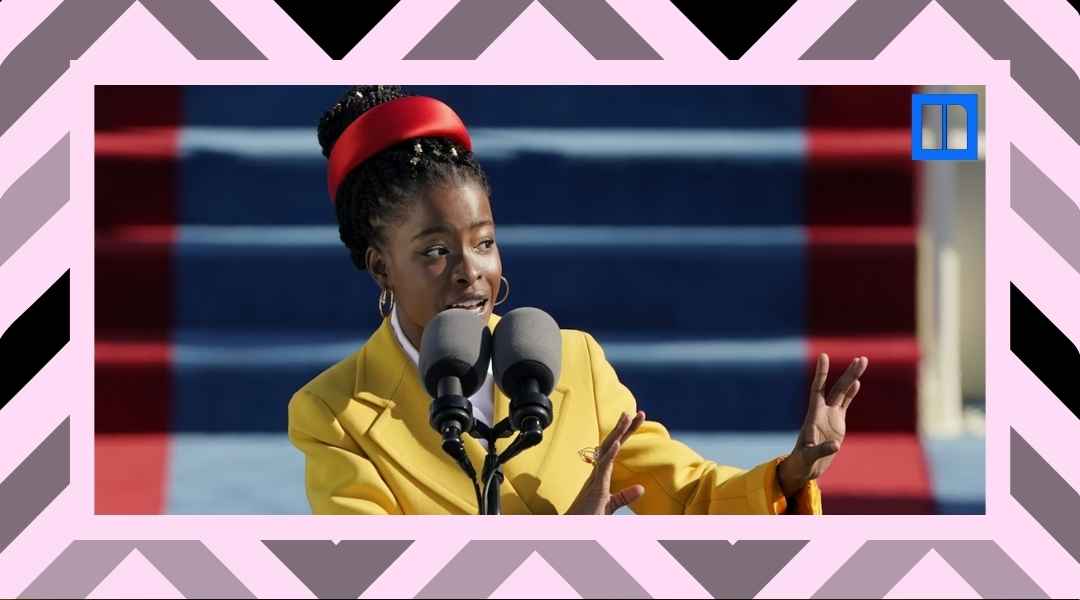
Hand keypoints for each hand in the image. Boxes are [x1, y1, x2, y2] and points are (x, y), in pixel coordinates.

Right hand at [565, 411, 645, 514]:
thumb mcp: (610, 505)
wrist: (572, 531)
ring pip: (607, 451)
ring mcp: (595, 479)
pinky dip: (609, 454)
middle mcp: (596, 472)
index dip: (625, 435)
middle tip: (637, 412)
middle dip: (624, 428)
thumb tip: (642, 488)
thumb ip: (624, 496)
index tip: (635, 420)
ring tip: (627, 418)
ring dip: (618, 434)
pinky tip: (617, 442)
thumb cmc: (588, 518)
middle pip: (611, 444)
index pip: (615, 449)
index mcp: (600, 474)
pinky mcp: (596, 488)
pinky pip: (602, 468)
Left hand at [778, 354, 868, 496]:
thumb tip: (835, 446)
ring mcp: (830, 416)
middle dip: (849, 374)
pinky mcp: (837, 423)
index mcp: (814, 416)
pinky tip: (857, 383)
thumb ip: (821, 451)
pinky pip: (845, 404)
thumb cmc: (802, 462)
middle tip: (861, 359)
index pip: (818, 389)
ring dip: (852, 378)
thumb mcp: (809, 457)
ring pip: (843, 393)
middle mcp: (822, 411)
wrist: (805, 467)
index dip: (821, 373)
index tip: (823, 356)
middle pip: (837, 388)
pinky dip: (851, 394)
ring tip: (862, 361)